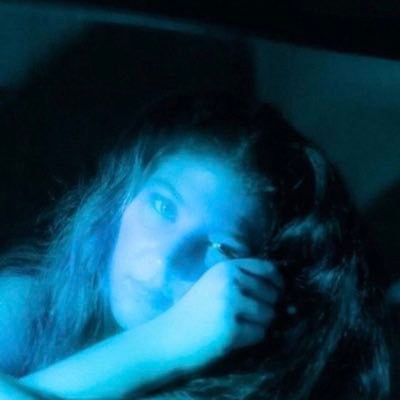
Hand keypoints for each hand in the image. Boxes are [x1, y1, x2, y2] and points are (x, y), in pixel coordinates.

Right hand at [163, 258, 282, 370]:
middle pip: (272, 293)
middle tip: (247, 316)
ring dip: (260, 324)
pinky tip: (233, 337)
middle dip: (267, 307)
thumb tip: (280, 289)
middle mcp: (230, 281)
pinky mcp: (232, 328)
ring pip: (269, 314)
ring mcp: (231, 304)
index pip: (267, 268)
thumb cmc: (193, 311)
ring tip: (237, 326)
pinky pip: (260, 333)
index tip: (278, 291)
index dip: (278, 281)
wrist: (168, 337)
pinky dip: (251, 338)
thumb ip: (241, 280)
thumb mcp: (214, 284)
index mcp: (226, 267)